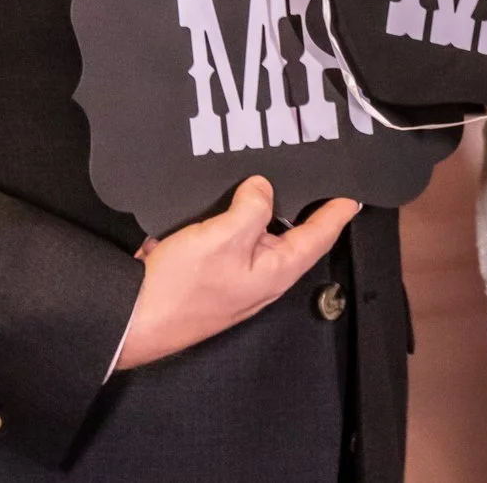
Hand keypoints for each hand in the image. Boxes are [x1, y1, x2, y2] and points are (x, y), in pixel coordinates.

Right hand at [114, 176, 359, 369]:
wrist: (132, 318)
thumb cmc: (182, 286)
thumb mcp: (224, 238)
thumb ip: (252, 208)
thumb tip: (263, 188)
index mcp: (275, 271)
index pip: (319, 237)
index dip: (337, 212)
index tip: (354, 191)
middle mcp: (261, 274)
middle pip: (293, 232)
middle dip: (304, 202)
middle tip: (313, 168)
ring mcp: (235, 273)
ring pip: (261, 230)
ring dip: (266, 202)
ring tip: (273, 169)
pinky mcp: (210, 268)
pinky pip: (233, 233)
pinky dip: (237, 210)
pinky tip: (230, 190)